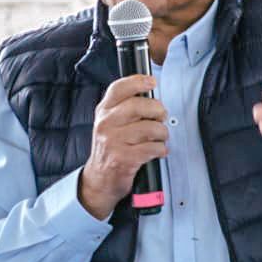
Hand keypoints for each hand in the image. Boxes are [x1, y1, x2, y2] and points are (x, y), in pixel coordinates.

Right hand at [78, 74, 168, 219]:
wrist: (99, 179)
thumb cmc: (110, 148)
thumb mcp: (110, 123)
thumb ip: (124, 108)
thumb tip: (150, 94)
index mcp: (103, 111)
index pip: (119, 89)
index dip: (138, 82)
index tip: (152, 82)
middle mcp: (106, 124)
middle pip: (139, 106)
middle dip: (158, 110)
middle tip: (162, 116)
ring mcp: (113, 142)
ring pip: (150, 128)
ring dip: (162, 133)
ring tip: (160, 137)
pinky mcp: (124, 159)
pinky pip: (153, 148)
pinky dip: (161, 149)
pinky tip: (157, 151)